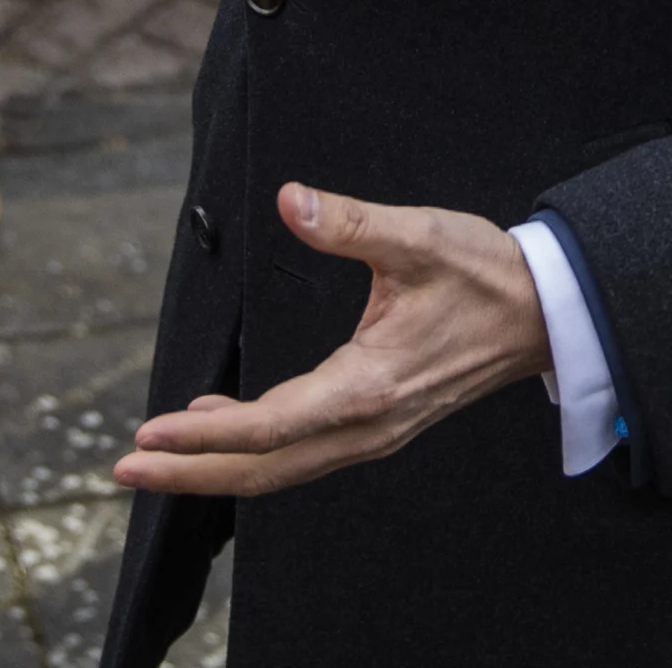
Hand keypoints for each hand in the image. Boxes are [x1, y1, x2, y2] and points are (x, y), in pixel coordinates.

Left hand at [111, 185, 549, 495]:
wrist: (546, 316)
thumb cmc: (485, 275)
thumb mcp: (419, 237)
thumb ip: (350, 221)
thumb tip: (290, 200)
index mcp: (369, 387)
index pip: (270, 426)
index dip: (204, 436)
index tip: (150, 433)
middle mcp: (366, 425)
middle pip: (265, 467)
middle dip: (191, 472)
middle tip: (125, 468)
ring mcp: (374, 433)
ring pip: (282, 467)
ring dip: (217, 467)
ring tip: (156, 459)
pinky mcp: (377, 424)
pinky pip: (303, 452)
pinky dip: (254, 451)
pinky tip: (219, 425)